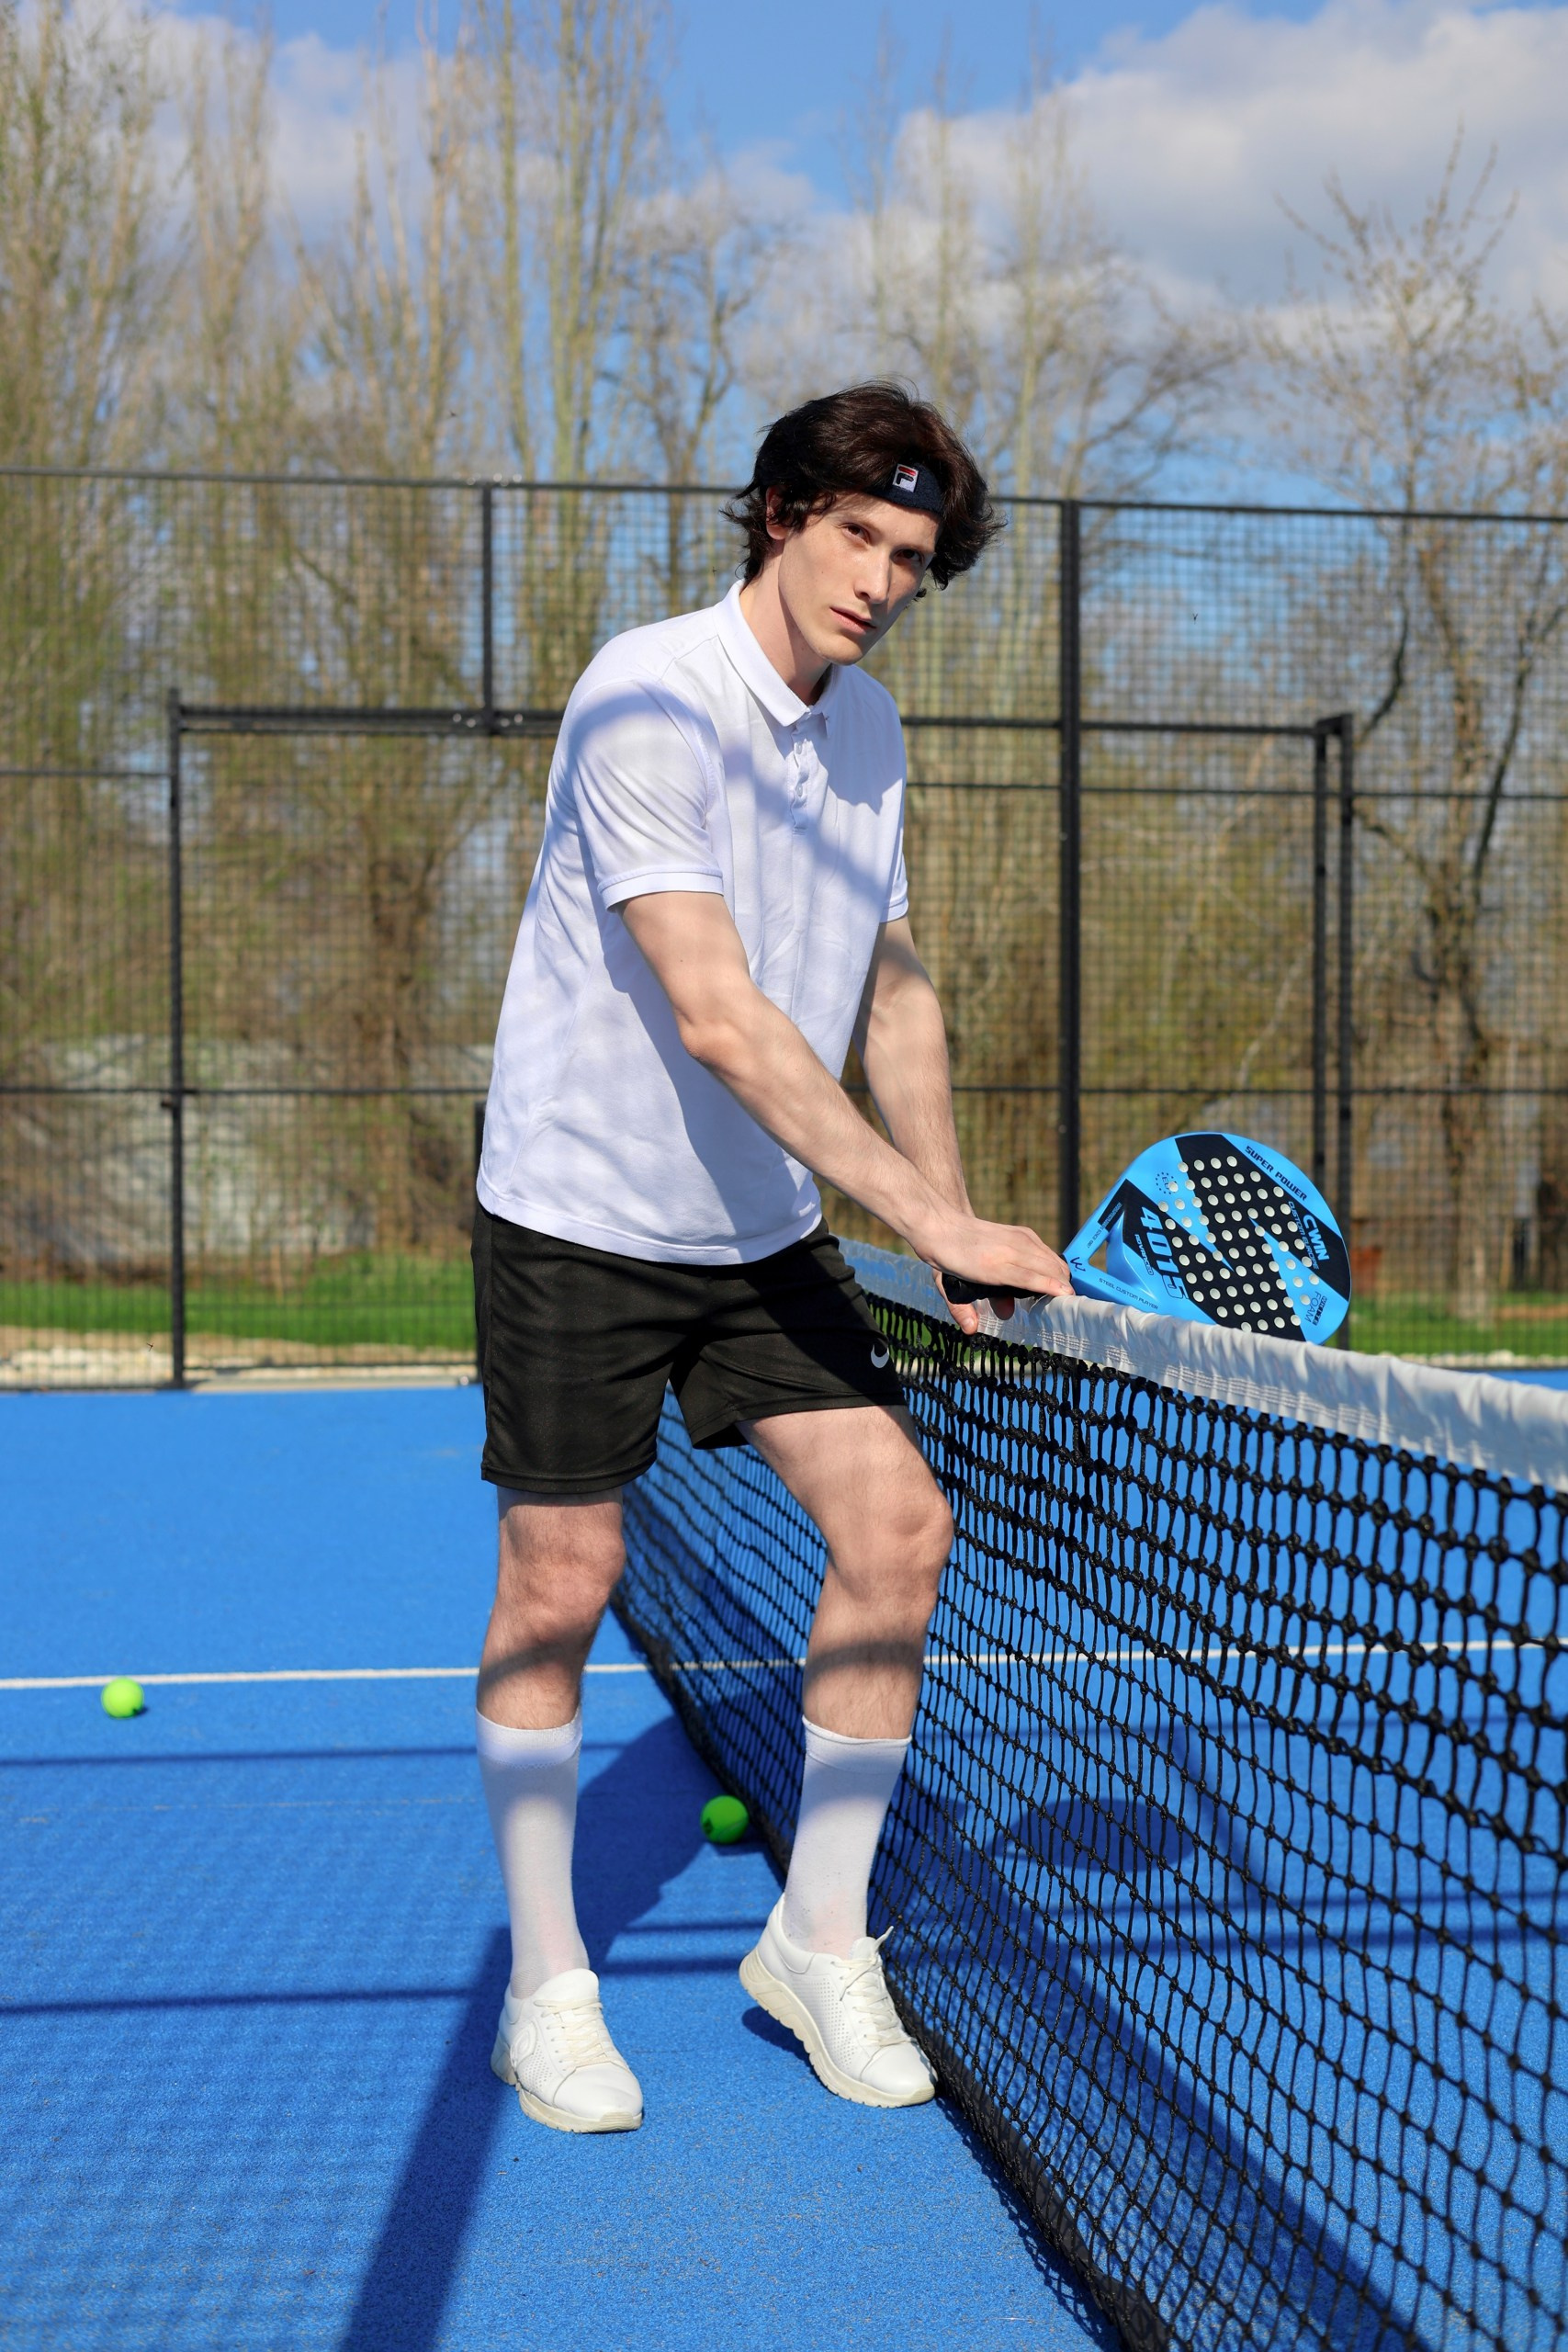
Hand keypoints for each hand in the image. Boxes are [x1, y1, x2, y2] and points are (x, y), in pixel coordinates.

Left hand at [924, 1216, 1072, 1334]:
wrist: (945, 1226)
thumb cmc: (949, 1258)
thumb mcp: (948, 1286)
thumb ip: (960, 1308)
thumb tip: (971, 1328)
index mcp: (993, 1264)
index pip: (1031, 1278)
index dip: (1051, 1288)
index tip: (1066, 1299)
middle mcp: (1010, 1249)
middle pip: (1049, 1268)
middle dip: (1062, 1286)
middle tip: (1065, 1305)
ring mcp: (1019, 1238)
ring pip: (1052, 1258)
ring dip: (1060, 1276)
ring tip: (1061, 1294)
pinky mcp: (1023, 1232)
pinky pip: (1047, 1251)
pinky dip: (1053, 1265)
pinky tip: (1051, 1277)